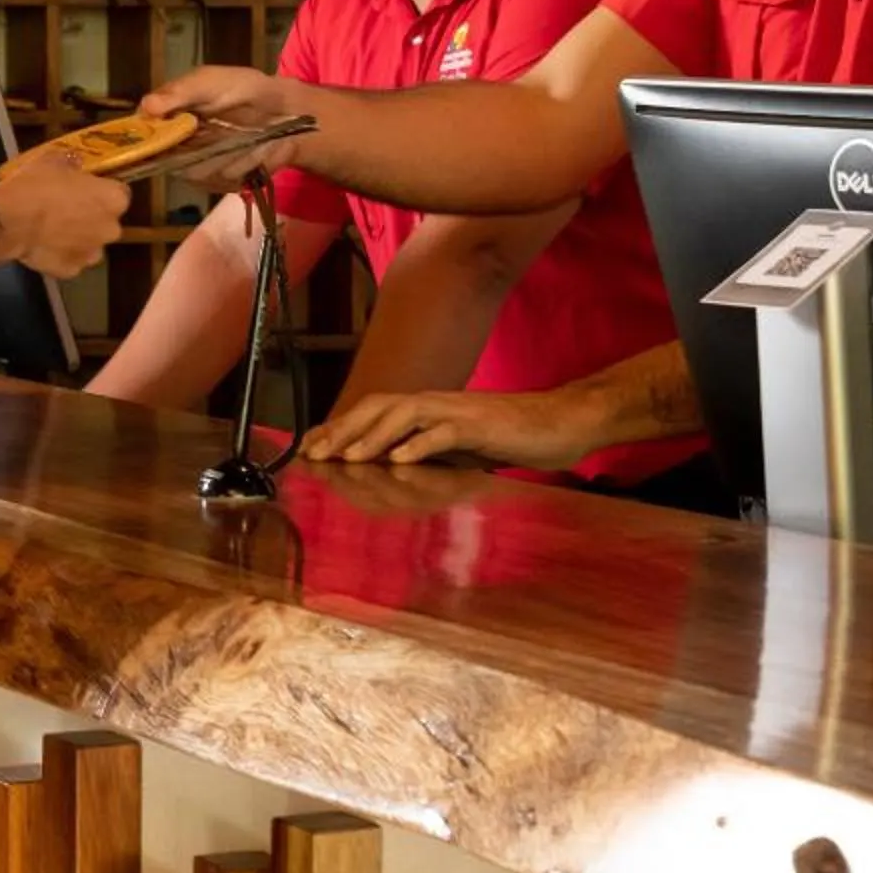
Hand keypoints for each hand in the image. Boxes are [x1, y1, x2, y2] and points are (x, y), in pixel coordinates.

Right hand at [0, 158, 128, 277]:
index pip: (119, 194)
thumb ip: (71, 162)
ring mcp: (92, 254)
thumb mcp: (52, 160)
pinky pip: (70, 261)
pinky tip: (44, 246)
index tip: (87, 188)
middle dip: (92, 217)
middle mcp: (110, 229)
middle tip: (68, 209)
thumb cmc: (36, 185)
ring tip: (54, 231)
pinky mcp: (72, 271)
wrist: (10, 221)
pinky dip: (61, 255)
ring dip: (78, 238)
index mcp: (113, 199)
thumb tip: (76, 162)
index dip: (101, 191)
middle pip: (106, 222)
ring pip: (90, 244)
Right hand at [140, 65, 309, 183]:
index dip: (150, 141)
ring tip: (252, 137)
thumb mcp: (212, 81)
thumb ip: (180, 92)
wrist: (284, 110)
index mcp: (166, 118)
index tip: (174, 133)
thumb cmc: (244, 88)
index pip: (143, 137)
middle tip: (227, 131)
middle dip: (202, 149)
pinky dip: (246, 165)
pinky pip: (224, 182)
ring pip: (200, 174)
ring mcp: (197, 167)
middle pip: (170, 162)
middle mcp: (175, 147)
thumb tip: (146, 106)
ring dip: (230, 156)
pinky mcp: (220, 183)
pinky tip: (258, 149)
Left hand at [300, 385, 597, 473]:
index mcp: (431, 408)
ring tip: (347, 458)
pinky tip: (400, 461)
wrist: (560, 423)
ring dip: (373, 435)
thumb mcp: (461, 446)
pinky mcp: (482, 426)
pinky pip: (445, 433)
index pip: (377, 411)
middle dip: (345, 429)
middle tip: (315, 453)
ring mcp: (459, 412)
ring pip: (405, 414)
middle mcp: (438, 403)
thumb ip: (430, 451)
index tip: (311, 447)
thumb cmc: (511, 437)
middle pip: (381, 406)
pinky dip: (420, 445)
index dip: (342, 427)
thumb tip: (393, 468)